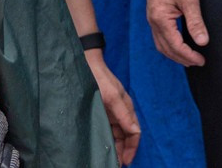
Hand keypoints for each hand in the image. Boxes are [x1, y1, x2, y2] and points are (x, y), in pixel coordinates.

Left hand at [85, 49, 140, 164]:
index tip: (125, 161)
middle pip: (126, 136)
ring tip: (109, 159)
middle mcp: (120, 112)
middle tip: (116, 164)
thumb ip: (124, 115)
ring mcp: (111, 112)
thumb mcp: (112, 97)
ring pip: (116, 134)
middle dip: (123, 151)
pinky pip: (107, 129)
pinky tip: (103, 146)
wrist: (85, 64)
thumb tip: (135, 132)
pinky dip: (107, 139)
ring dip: (115, 146)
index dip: (131, 148)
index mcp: (126, 108)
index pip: (134, 133)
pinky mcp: (101, 111)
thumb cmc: (100, 78)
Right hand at [144, 0, 208, 65]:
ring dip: (174, 54)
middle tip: (198, 62)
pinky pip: (159, 36)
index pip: (176, 46)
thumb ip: (195, 22)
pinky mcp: (153, 14)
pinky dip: (169, 45)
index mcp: (161, 19)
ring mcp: (151, 18)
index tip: (202, 60)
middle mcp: (153, 22)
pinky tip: (178, 44)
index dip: (189, 55)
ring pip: (161, 44)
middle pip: (166, 49)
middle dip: (182, 58)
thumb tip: (203, 42)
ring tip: (188, 58)